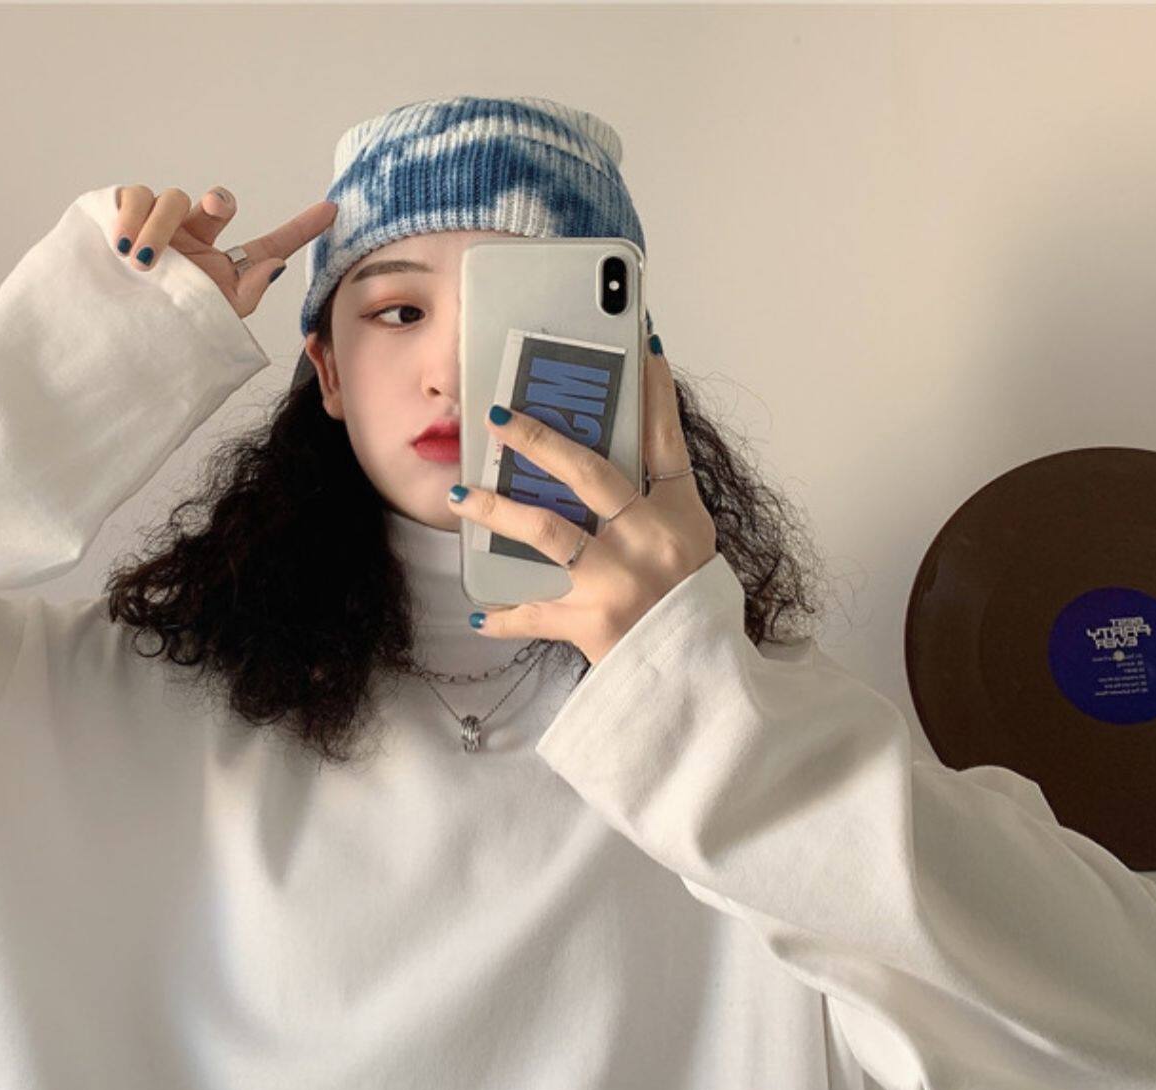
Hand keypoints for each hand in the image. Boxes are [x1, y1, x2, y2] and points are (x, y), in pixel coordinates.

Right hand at [111, 185, 337, 318]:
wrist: (119, 341)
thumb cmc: (169, 332)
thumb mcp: (213, 320)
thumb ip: (246, 293)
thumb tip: (275, 264)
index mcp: (223, 263)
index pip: (268, 242)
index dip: (300, 227)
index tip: (332, 212)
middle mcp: (195, 237)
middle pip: (216, 203)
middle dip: (218, 201)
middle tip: (213, 210)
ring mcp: (160, 227)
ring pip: (170, 197)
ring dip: (160, 224)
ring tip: (144, 259)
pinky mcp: (124, 219)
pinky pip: (131, 196)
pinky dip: (129, 213)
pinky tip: (124, 244)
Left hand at [445, 334, 717, 666]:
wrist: (696, 675)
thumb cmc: (689, 603)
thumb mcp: (691, 539)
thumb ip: (658, 493)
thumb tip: (619, 439)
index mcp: (678, 516)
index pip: (664, 442)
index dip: (652, 394)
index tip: (639, 346)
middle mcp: (648, 542)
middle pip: (591, 475)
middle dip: (541, 440)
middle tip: (499, 417)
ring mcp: (617, 582)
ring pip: (548, 532)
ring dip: (498, 510)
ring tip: (459, 494)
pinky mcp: (591, 624)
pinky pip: (535, 615)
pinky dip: (504, 618)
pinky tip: (477, 614)